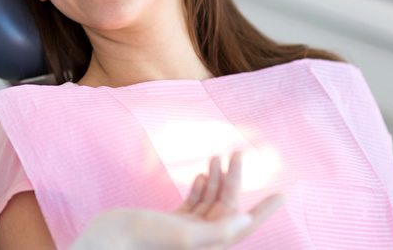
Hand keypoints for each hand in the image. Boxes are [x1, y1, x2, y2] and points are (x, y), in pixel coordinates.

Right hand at [70, 152, 284, 249]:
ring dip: (217, 179)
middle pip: (226, 207)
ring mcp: (185, 231)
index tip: (283, 194)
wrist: (108, 242)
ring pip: (210, 202)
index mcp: (210, 246)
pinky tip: (204, 173)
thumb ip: (217, 231)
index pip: (245, 225)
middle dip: (234, 180)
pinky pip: (193, 204)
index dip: (265, 210)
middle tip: (239, 152)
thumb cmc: (144, 242)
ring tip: (221, 156)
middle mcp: (202, 240)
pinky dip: (200, 187)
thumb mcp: (185, 236)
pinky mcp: (171, 223)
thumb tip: (247, 222)